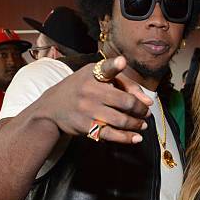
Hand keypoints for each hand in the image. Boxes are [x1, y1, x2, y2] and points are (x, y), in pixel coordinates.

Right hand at [38, 55, 153, 143]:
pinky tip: (136, 138)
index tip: (121, 62)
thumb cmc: (81, 89)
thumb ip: (123, 83)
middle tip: (146, 112)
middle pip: (125, 101)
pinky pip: (111, 134)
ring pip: (121, 120)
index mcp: (93, 74)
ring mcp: (88, 110)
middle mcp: (90, 91)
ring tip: (142, 124)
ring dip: (136, 124)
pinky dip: (126, 138)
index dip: (114, 65)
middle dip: (141, 109)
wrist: (51, 108)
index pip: (105, 68)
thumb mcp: (95, 77)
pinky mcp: (86, 127)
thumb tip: (148, 101)